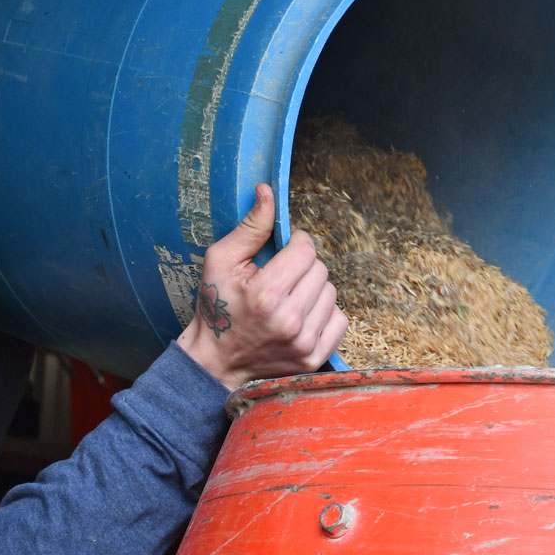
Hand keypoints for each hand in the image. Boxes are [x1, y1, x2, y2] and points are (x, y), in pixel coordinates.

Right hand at [175, 184, 347, 388]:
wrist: (215, 363)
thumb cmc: (215, 308)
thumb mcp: (221, 261)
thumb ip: (250, 227)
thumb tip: (267, 191)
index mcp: (265, 293)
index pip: (306, 250)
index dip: (295, 244)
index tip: (284, 251)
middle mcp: (288, 320)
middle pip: (321, 270)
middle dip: (303, 267)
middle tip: (281, 277)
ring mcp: (303, 342)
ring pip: (332, 293)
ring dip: (314, 290)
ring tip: (289, 298)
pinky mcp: (313, 359)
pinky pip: (340, 320)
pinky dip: (325, 314)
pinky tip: (302, 316)